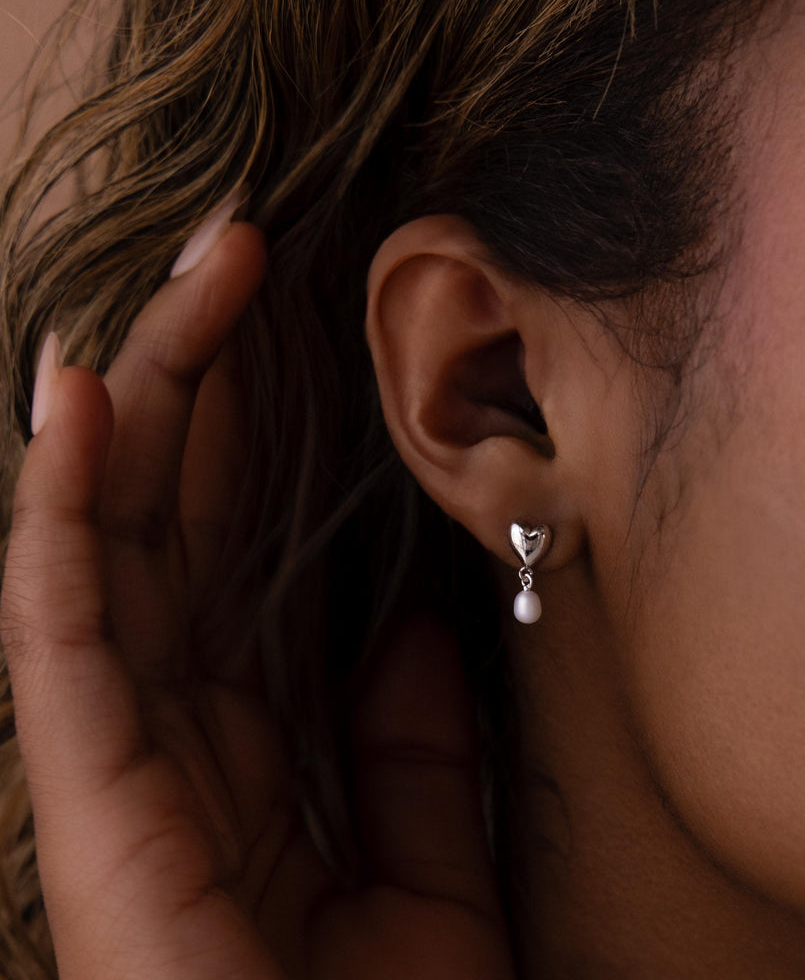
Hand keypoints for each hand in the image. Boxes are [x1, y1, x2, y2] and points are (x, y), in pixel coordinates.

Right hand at [0, 223, 514, 978]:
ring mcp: (118, 766)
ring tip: (188, 276)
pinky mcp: (89, 808)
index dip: (263, 434)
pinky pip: (62, 632)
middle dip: (206, 378)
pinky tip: (81, 400)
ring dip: (142, 398)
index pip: (242, 554)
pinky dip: (62, 514)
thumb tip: (410, 636)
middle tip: (244, 249)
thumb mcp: (430, 867)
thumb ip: (413, 755)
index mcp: (251, 745)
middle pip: (179, 520)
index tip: (303, 326)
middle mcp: (172, 736)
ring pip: (115, 543)